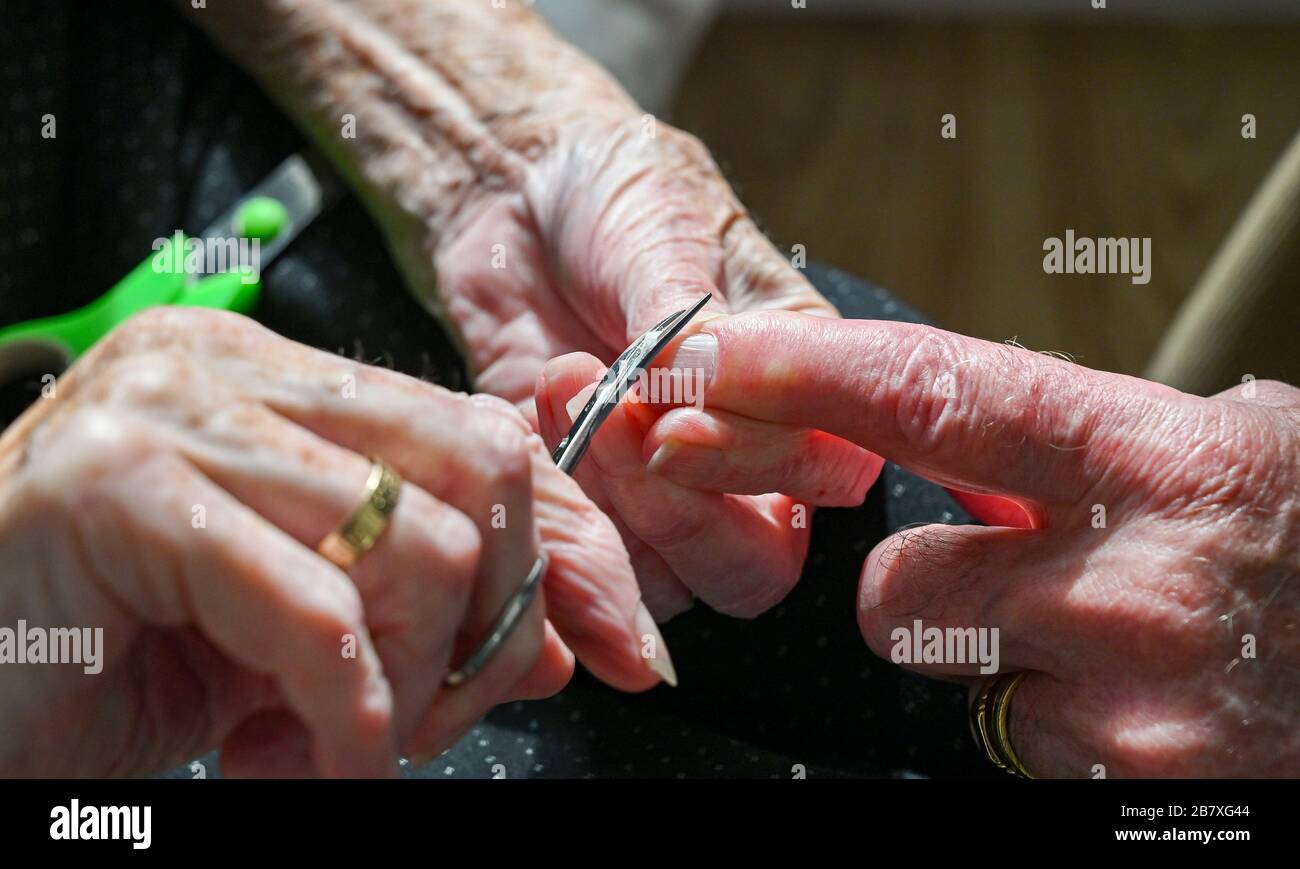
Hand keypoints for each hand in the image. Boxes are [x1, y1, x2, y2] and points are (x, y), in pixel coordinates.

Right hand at [0, 307, 663, 777]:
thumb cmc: (108, 662)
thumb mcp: (299, 636)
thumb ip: (421, 619)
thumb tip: (554, 648)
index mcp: (276, 377)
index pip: (482, 441)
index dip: (555, 557)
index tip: (591, 654)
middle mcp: (226, 365)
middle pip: (475, 474)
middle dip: (480, 627)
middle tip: (412, 722)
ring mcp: (167, 409)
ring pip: (415, 548)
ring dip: (403, 691)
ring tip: (327, 747)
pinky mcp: (117, 486)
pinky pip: (318, 616)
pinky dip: (343, 718)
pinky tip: (284, 759)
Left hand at [186, 0, 840, 619]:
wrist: (515, 195)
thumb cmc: (618, 194)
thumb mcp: (666, 231)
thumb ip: (687, 321)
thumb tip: (697, 384)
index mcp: (806, 388)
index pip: (825, 474)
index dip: (758, 465)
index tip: (673, 420)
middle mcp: (748, 462)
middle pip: (755, 568)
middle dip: (681, 512)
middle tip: (613, 417)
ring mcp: (664, 496)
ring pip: (668, 583)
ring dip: (609, 506)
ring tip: (563, 387)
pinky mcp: (586, 503)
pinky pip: (581, 558)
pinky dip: (551, 504)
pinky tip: (527, 408)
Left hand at [618, 311, 1298, 776]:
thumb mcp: (1223, 453)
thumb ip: (1085, 443)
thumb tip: (947, 431)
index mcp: (1155, 459)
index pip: (938, 396)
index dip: (810, 376)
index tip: (713, 362)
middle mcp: (1134, 584)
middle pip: (903, 591)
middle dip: (922, 591)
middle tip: (1007, 578)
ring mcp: (1137, 710)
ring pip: (967, 689)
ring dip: (1011, 668)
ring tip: (1120, 651)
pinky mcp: (1140, 795)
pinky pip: (1033, 758)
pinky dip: (1070, 736)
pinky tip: (1156, 713)